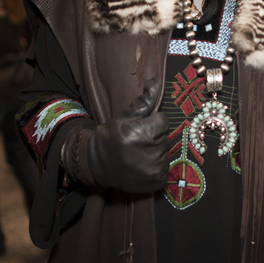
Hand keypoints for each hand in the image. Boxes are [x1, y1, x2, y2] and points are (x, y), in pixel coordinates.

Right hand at [87, 78, 169, 193]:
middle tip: (137, 142)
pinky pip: (165, 167)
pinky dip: (156, 166)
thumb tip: (156, 82)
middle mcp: (150, 152)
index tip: (139, 129)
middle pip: (165, 136)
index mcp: (141, 133)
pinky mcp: (158, 181)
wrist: (97, 164)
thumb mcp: (124, 116)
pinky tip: (142, 166)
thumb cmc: (111, 137)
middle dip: (154, 137)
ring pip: (166, 151)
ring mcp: (155, 168)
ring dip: (156, 151)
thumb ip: (144, 101)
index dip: (151, 123)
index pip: (163, 121)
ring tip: (138, 154)